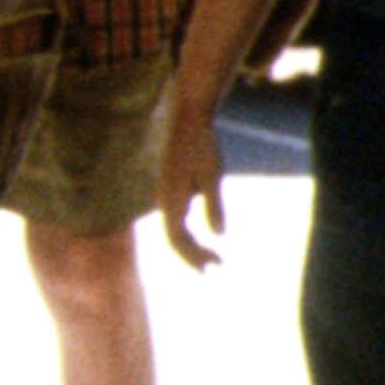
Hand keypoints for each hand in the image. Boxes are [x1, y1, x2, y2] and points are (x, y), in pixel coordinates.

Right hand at [157, 120, 226, 272]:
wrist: (187, 116)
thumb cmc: (202, 144)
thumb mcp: (213, 174)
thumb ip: (214, 204)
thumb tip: (219, 234)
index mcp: (171, 198)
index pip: (177, 239)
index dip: (193, 256)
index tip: (212, 267)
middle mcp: (164, 198)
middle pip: (175, 238)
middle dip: (194, 256)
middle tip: (218, 266)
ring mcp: (167, 193)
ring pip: (175, 229)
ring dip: (193, 246)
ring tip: (214, 257)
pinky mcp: (172, 187)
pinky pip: (177, 218)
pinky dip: (190, 231)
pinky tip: (205, 234)